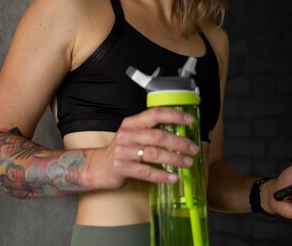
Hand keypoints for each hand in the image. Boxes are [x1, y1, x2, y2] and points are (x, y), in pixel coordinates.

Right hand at [83, 107, 199, 188]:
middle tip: (194, 148)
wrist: (98, 167)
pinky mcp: (122, 167)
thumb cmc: (122, 150)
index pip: (155, 114)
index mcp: (132, 123)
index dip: (175, 116)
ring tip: (188, 163)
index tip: (190, 120)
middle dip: (179, 142)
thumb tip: (181, 133)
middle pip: (158, 136)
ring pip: (154, 154)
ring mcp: (124, 151)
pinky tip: (174, 178)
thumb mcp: (133, 135)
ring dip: (175, 159)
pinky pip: (146, 172)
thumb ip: (151, 131)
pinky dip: (162, 176)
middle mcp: (127, 135)